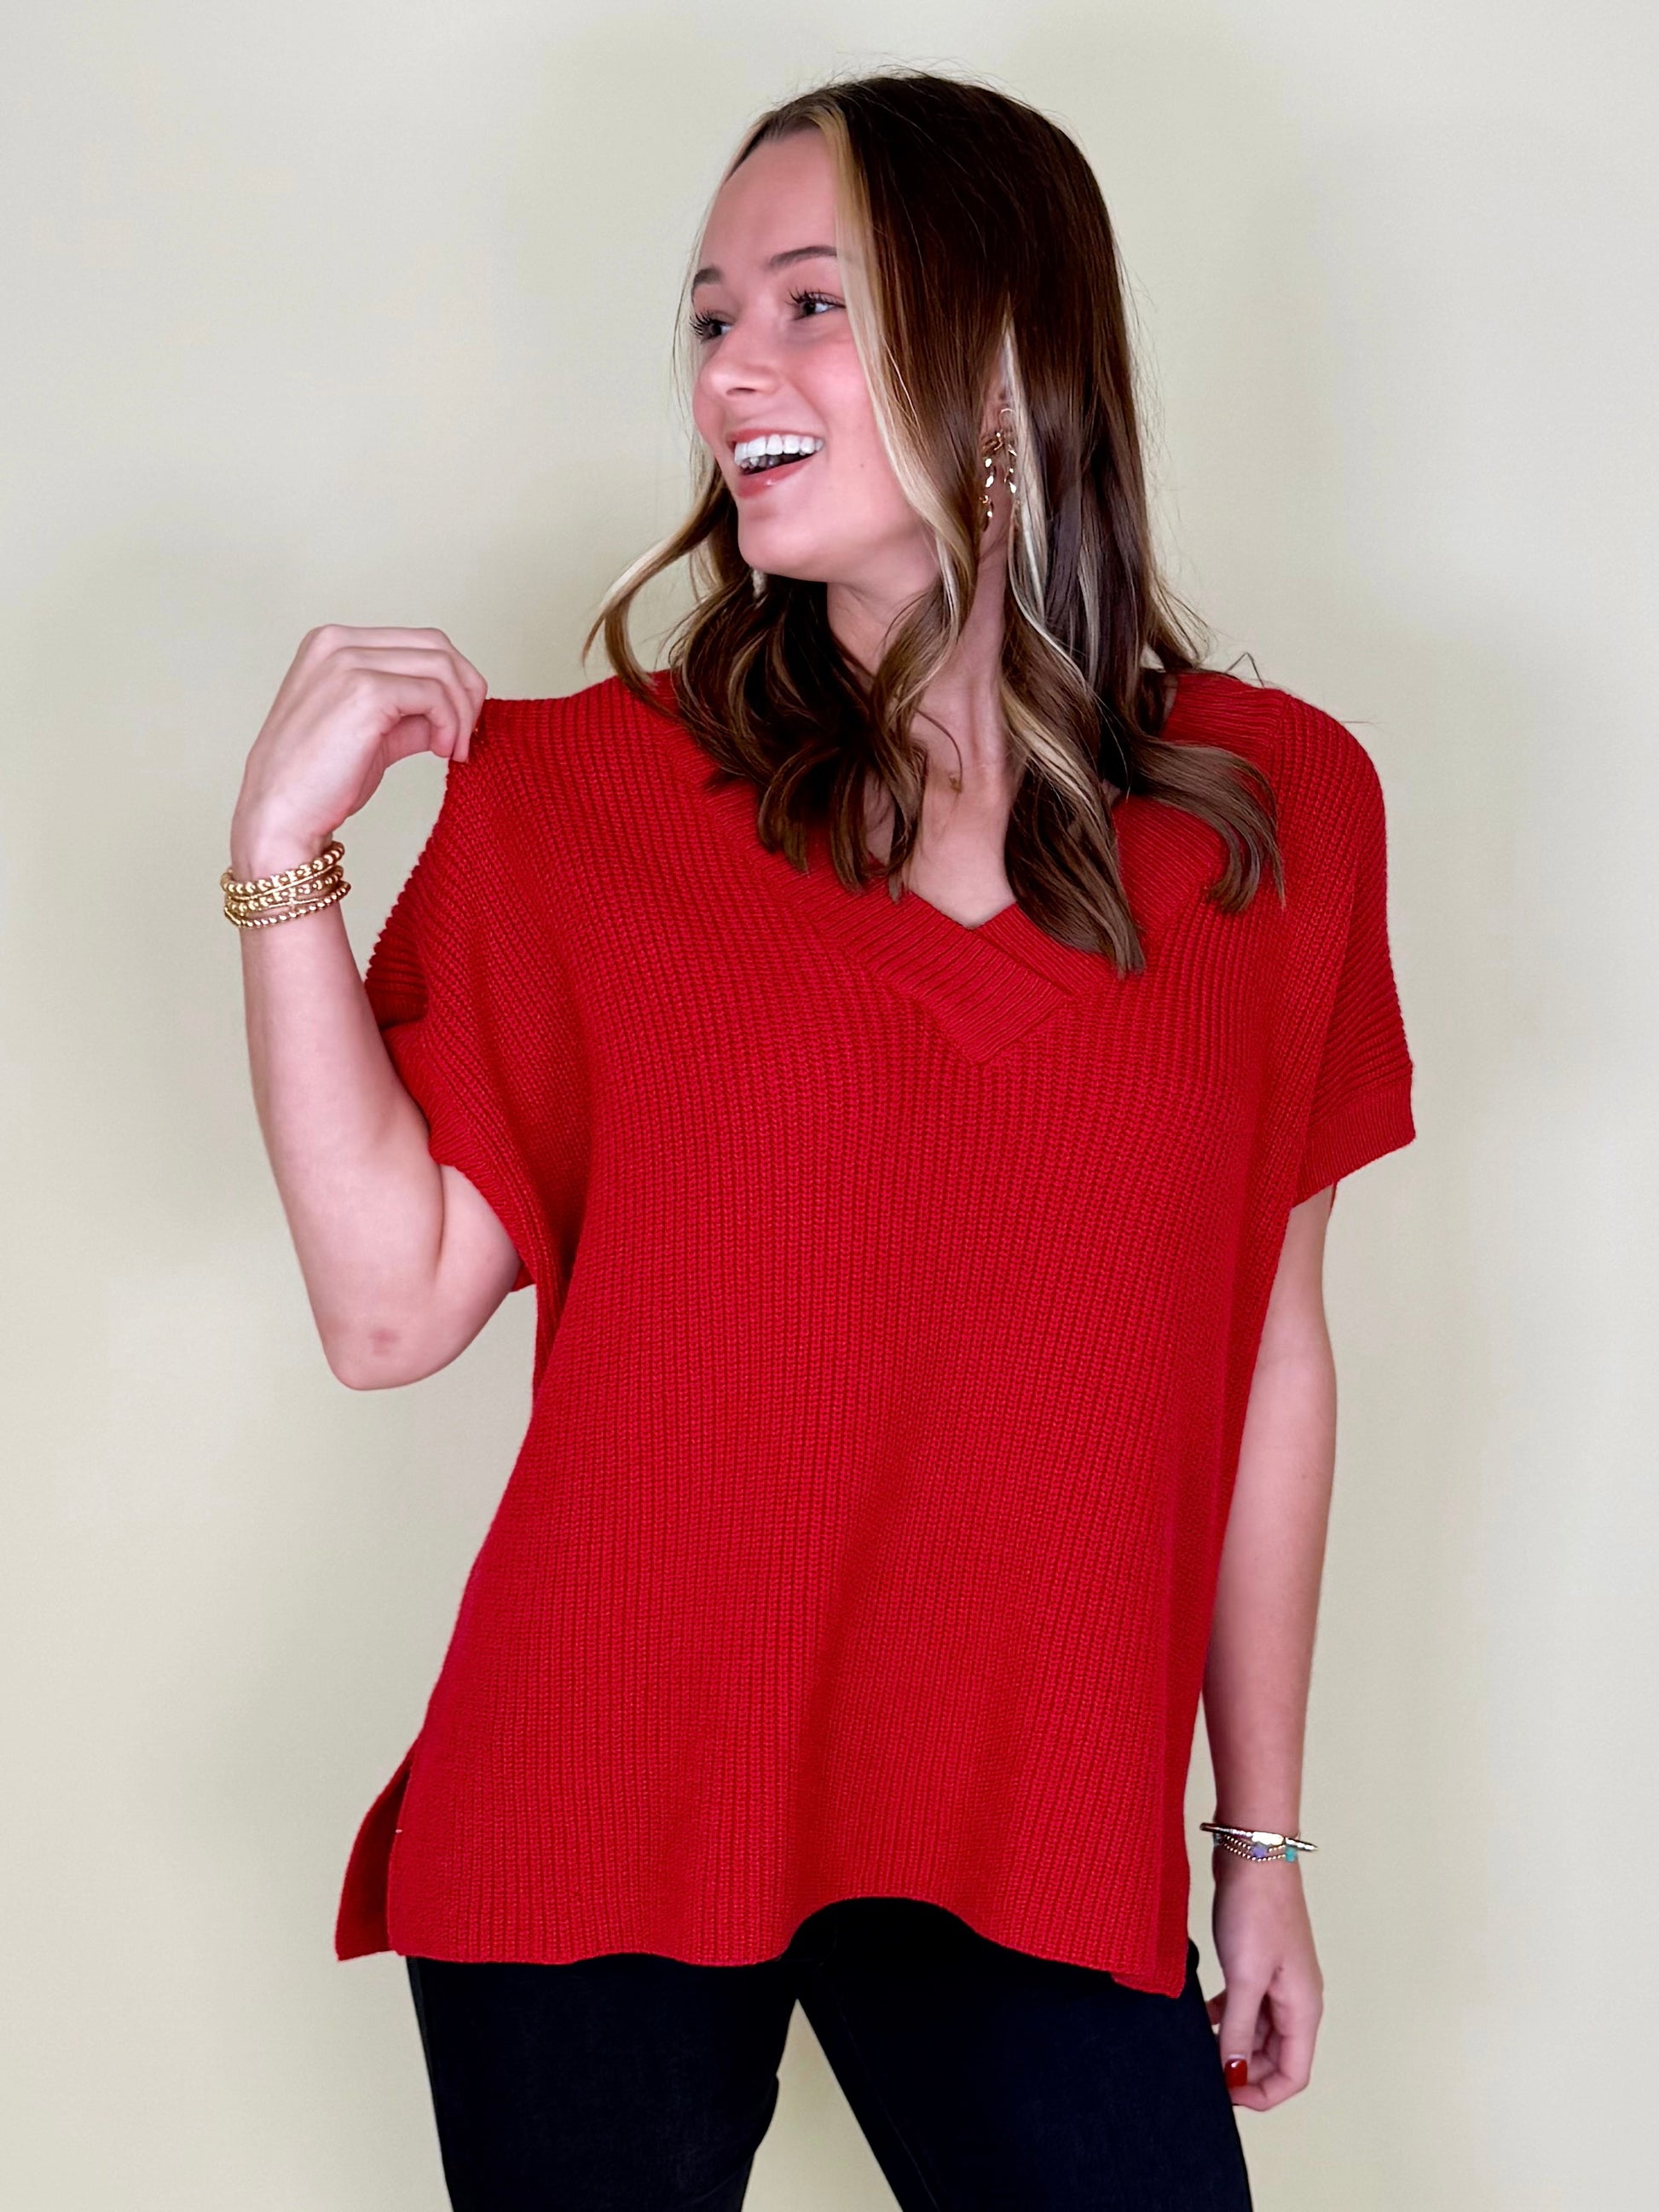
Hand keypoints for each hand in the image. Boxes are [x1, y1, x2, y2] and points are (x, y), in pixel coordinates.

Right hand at [230, 624, 486, 875]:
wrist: (281, 816)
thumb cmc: (318, 782)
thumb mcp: (371, 732)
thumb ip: (408, 712)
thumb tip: (457, 710)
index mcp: (332, 644)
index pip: (418, 641)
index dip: (453, 680)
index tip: (459, 723)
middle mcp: (337, 643)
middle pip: (436, 645)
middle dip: (466, 690)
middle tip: (467, 736)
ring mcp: (348, 662)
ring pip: (441, 667)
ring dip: (461, 712)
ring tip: (454, 750)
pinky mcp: (364, 690)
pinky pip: (434, 694)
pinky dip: (449, 723)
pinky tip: (441, 752)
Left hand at [1205, 1852, 1323, 2109]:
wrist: (1254, 1852)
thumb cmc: (1258, 1909)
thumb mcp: (1245, 1977)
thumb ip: (1240, 2029)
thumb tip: (1233, 2072)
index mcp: (1303, 2009)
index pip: (1294, 2074)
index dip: (1262, 2093)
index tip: (1225, 2093)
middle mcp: (1297, 1998)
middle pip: (1277, 2057)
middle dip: (1245, 2070)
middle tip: (1207, 2071)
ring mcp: (1279, 1979)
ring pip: (1260, 2031)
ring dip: (1235, 2042)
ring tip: (1201, 2044)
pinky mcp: (1260, 1960)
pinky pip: (1248, 2003)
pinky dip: (1229, 2015)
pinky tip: (1204, 2013)